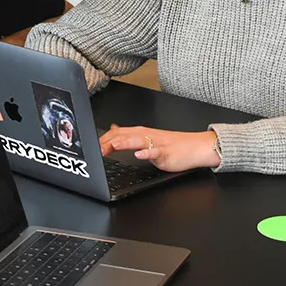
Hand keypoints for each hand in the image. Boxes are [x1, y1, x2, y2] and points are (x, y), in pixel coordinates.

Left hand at [99, 124, 220, 172]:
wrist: (195, 146)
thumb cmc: (173, 145)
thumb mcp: (148, 138)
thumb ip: (131, 136)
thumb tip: (114, 131)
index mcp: (140, 133)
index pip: (117, 133)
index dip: (102, 139)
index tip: (90, 147)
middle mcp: (146, 135)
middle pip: (123, 135)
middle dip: (108, 142)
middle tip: (95, 149)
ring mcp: (155, 143)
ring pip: (137, 140)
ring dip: (124, 143)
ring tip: (112, 146)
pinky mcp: (165, 152)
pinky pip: (155, 152)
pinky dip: (146, 153)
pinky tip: (140, 155)